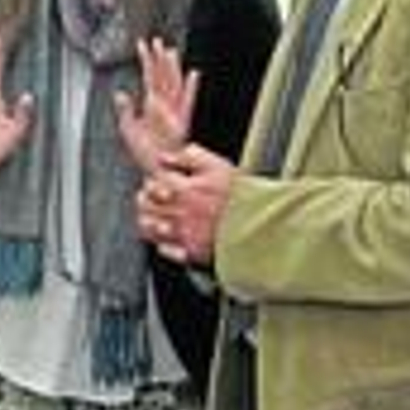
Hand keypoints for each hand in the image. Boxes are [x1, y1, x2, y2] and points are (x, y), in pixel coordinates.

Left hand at [115, 39, 198, 174]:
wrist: (157, 169)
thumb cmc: (146, 153)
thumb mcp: (129, 129)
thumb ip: (125, 109)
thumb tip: (120, 93)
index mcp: (153, 106)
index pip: (150, 77)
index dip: (147, 60)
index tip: (143, 44)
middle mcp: (165, 107)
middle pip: (163, 77)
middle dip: (160, 59)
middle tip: (157, 41)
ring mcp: (173, 114)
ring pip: (173, 86)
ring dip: (172, 69)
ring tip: (170, 52)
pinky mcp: (180, 123)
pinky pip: (186, 104)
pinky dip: (190, 90)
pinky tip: (193, 76)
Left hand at [135, 144, 234, 264]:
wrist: (264, 226)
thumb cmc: (244, 196)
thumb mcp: (219, 166)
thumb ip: (190, 156)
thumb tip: (164, 157)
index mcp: (185, 189)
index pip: (153, 182)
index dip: (152, 181)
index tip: (158, 182)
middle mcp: (180, 212)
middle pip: (145, 205)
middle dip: (144, 199)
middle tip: (152, 199)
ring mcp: (183, 234)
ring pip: (149, 228)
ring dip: (148, 220)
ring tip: (157, 216)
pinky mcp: (190, 253)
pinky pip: (164, 250)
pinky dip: (162, 244)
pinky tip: (169, 238)